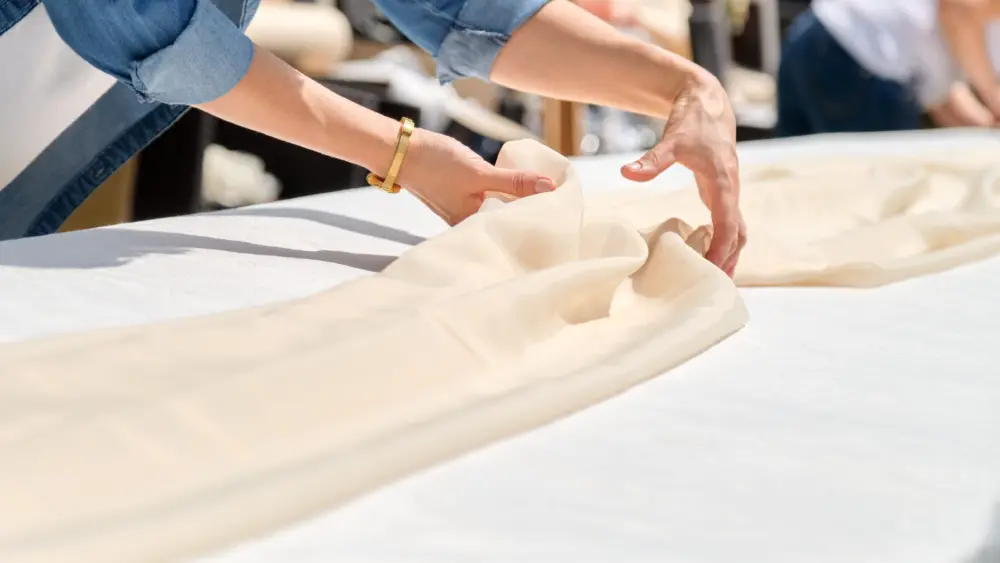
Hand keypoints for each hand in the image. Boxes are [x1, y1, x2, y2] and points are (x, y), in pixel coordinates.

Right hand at [397, 130, 554, 224]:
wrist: (400, 152)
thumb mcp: (479, 173)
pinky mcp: (462, 199)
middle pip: (509, 221)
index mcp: (473, 226)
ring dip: (519, 201)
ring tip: (544, 193)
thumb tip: (549, 188)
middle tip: (559, 200)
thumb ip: (514, 182)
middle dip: (532, 211)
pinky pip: (491, 201)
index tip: (562, 206)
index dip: (539, 217)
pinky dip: (504, 194)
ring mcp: (465, 213)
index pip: (515, 227)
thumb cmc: (434, 165)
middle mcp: (469, 225)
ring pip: (501, 210)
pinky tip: (518, 187)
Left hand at [621, 70, 745, 276]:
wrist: (707, 103)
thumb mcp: (672, 140)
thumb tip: (627, 173)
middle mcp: (732, 189)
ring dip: (730, 254)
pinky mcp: (722, 191)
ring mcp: (729, 191)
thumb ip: (652, 160)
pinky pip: (729, 223)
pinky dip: (724, 241)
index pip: (728, 223)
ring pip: (737, 230)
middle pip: (738, 233)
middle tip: (716, 286)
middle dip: (729, 259)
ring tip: (717, 279)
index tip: (710, 268)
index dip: (721, 247)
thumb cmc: (692, 122)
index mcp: (724, 181)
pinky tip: (710, 254)